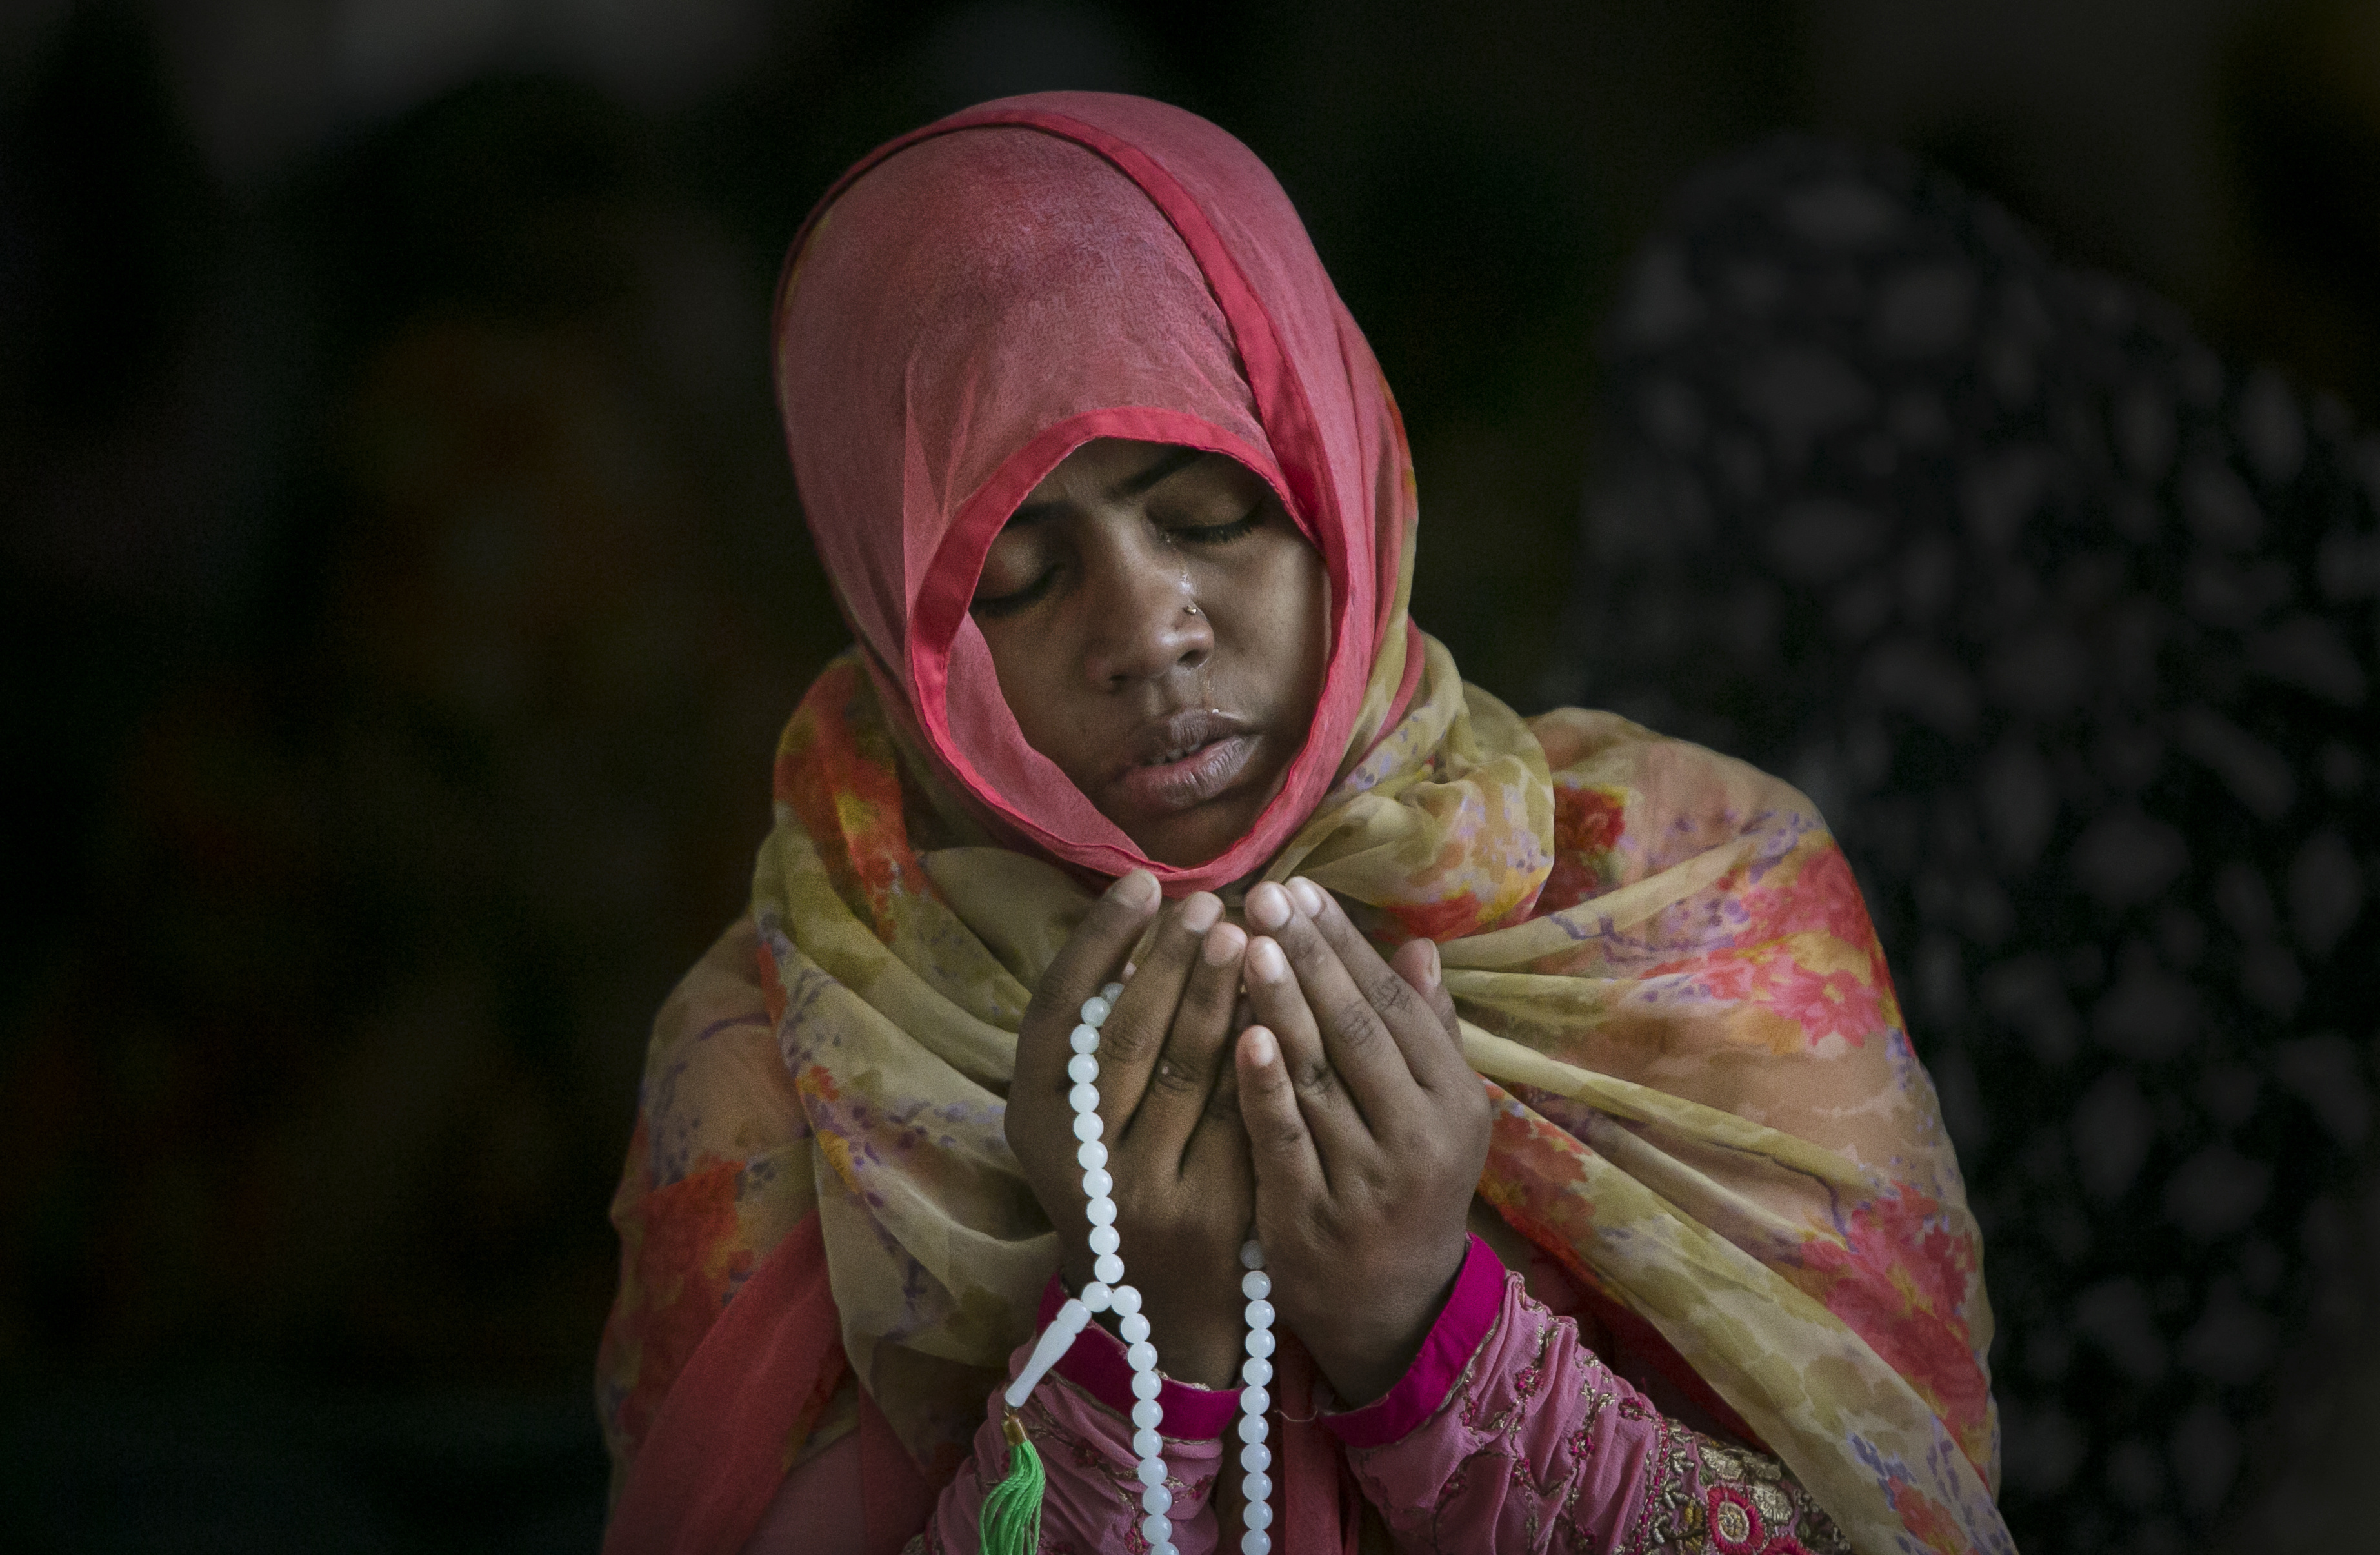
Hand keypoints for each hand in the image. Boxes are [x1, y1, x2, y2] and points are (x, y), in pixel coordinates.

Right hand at [1006, 869, 1255, 1386]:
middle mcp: (1080, 1157)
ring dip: (1221, 996)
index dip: (1096, 943)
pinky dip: (1260, 1055)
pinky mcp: (1210, 1212)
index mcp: (1033, 1119)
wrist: (1161, 1306)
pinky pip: (1240, 1115)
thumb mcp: (1084, 1115)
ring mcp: (1145, 1189)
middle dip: (1172, 961)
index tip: (1142, 883)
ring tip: (1251, 935)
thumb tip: (1149, 919)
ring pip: (1188, 1073)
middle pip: (1126, 1038)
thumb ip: (1099, 1034)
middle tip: (1213, 902)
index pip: (1056, 1012)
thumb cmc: (1123, 1174)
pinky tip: (1284, 1005)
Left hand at [1233, 878, 1489, 1404]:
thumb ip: (1428, 1032)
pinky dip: (1263, 1084)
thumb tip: (1417, 945)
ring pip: (1318, 1076)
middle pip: (1358, 1030)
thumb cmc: (1411, 1188)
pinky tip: (1241, 1032)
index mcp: (1453, 1102)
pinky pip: (1282, 1138)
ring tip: (1247, 940)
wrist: (1394, 1309)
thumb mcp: (1441, 1115)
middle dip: (1311, 956)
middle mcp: (1418, 1137)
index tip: (1305, 889)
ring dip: (1281, 1003)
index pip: (1397, 1006)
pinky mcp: (1310, 1216)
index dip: (1349, 945)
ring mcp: (1364, 1179)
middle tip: (1266, 894)